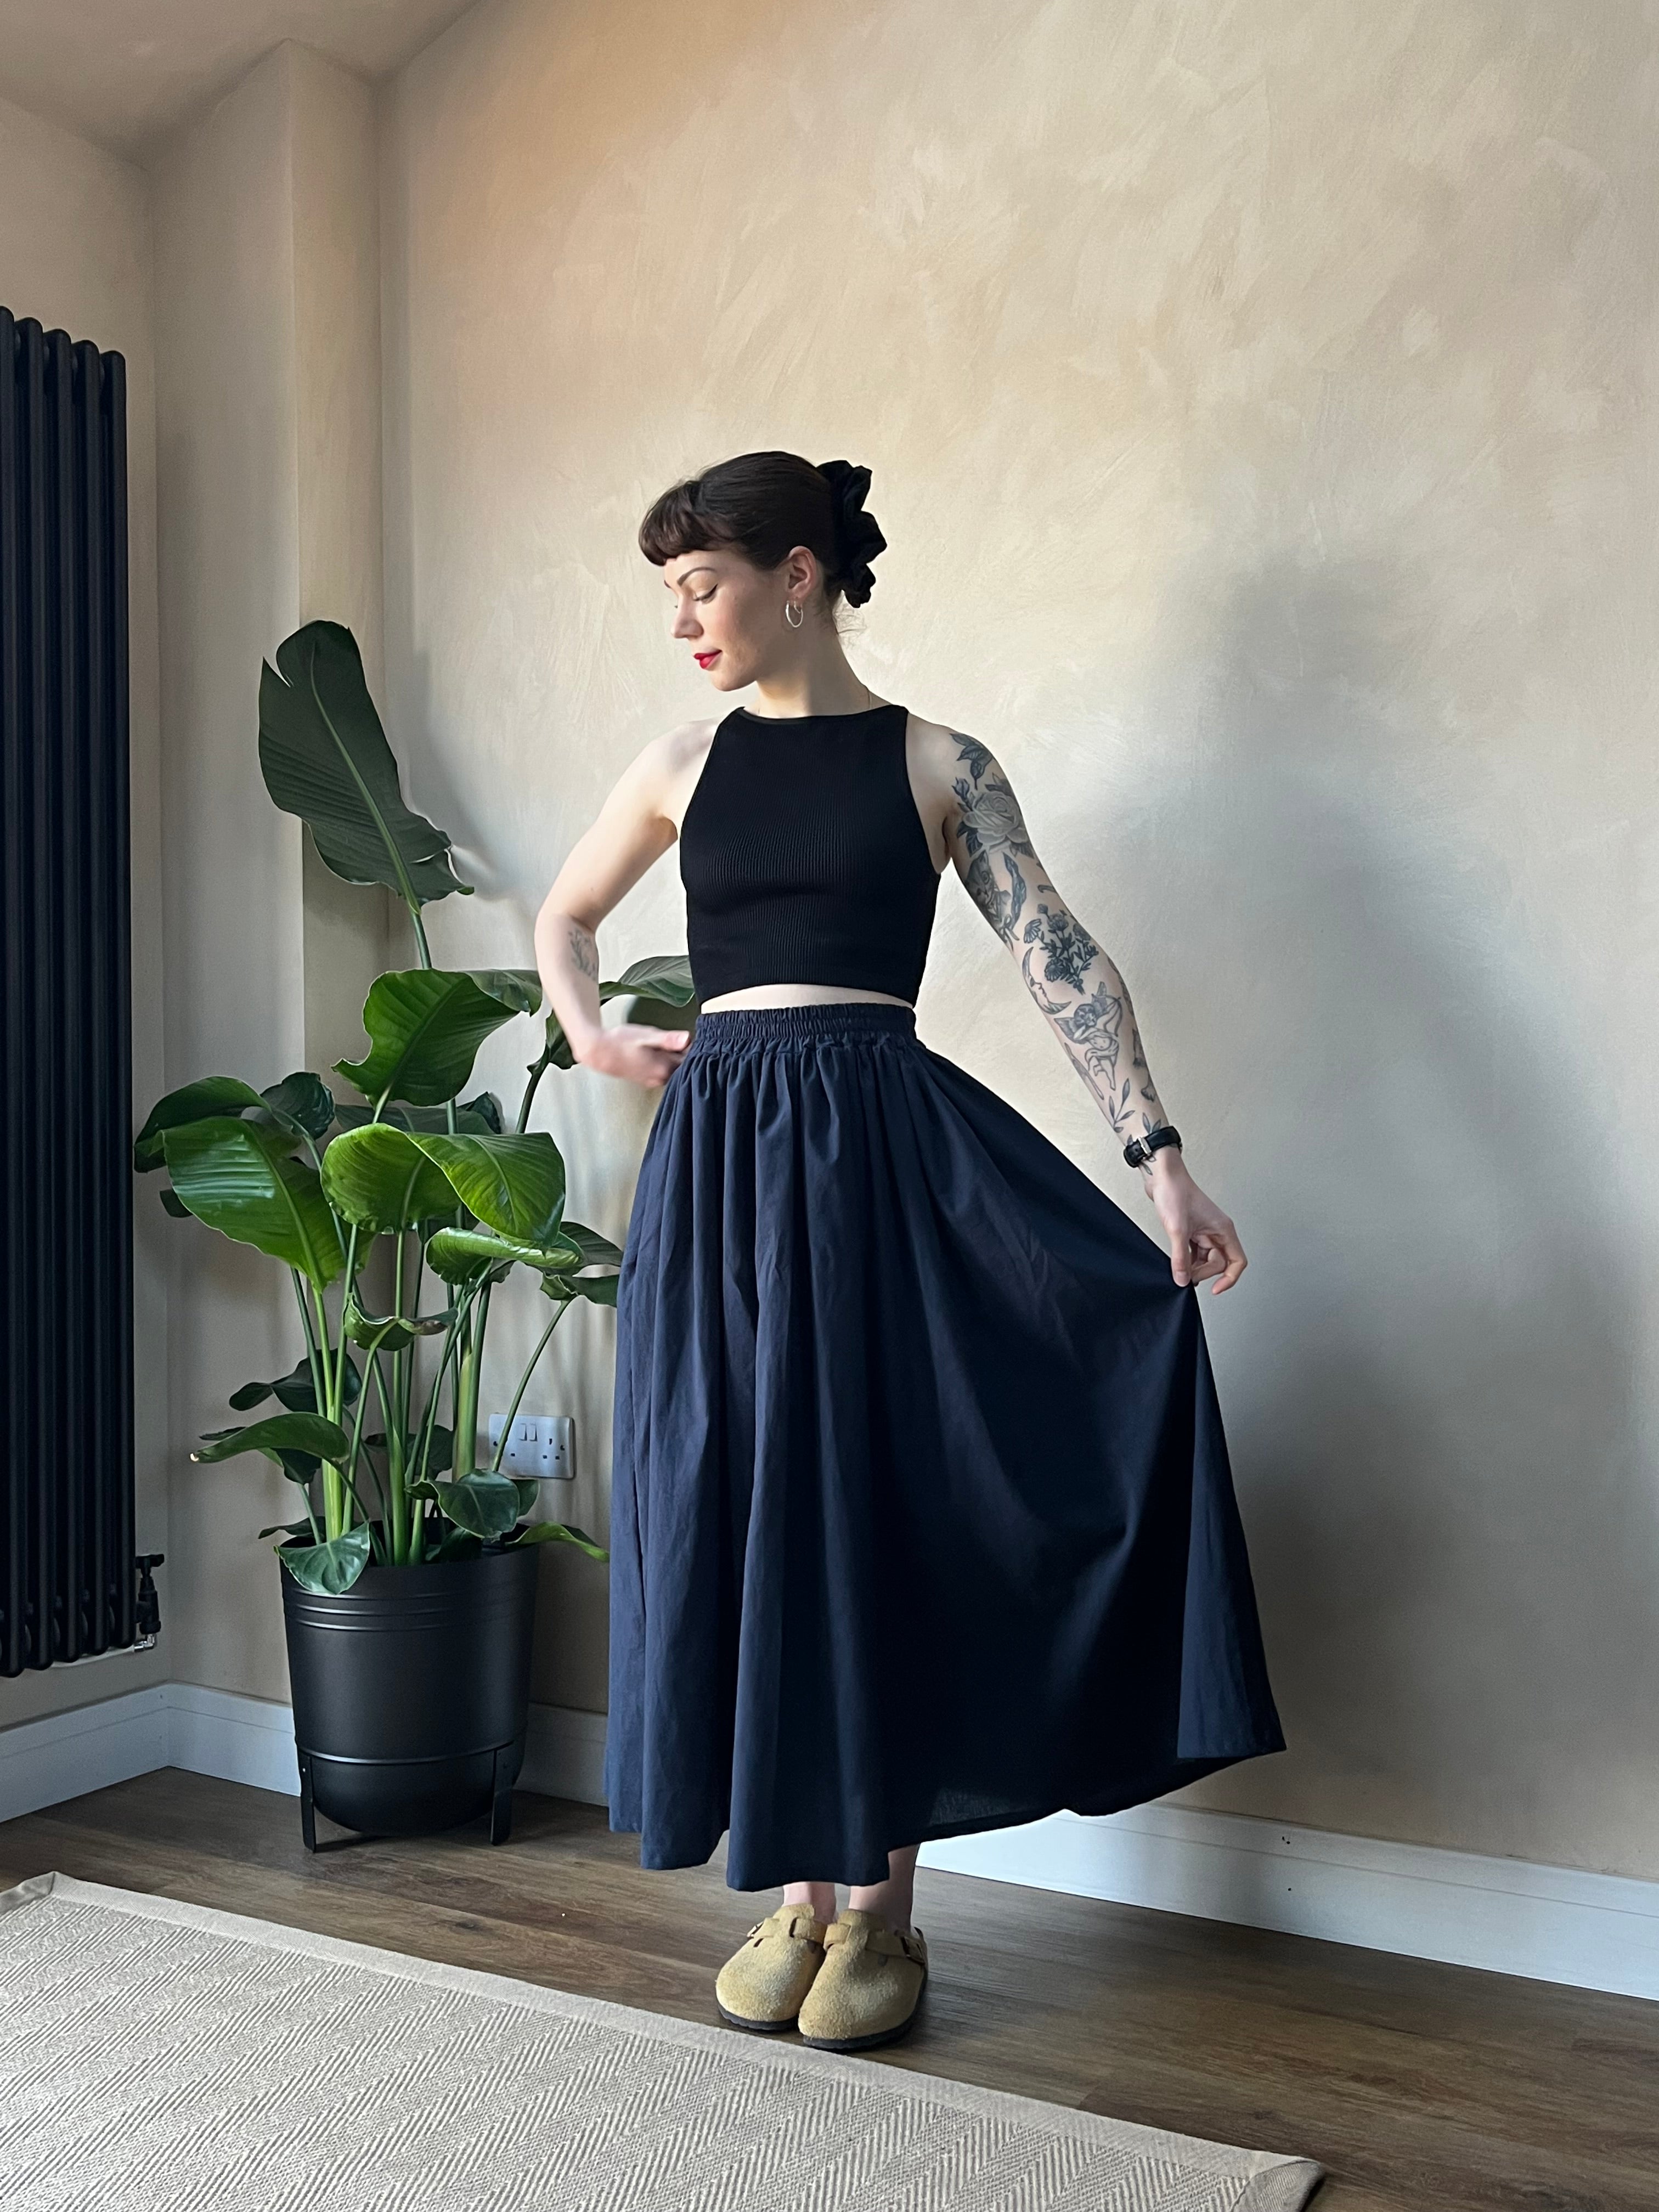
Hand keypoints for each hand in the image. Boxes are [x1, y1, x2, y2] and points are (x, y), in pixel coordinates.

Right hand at [579, 1021, 691, 1088]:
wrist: (598, 1052)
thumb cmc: (620, 1042)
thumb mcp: (646, 1035)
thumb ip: (668, 1039)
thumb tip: (687, 1038)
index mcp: (664, 1069)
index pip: (691, 1060)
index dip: (693, 1048)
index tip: (688, 1038)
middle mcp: (660, 1079)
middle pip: (684, 1067)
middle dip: (684, 1053)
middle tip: (677, 1039)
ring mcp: (653, 1081)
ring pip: (674, 1070)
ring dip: (674, 1058)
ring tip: (666, 1044)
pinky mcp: (647, 1080)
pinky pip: (664, 1072)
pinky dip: (665, 1062)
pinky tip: (657, 1052)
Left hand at [1144, 1154, 1245, 1292]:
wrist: (1161, 1176)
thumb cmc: (1175, 1192)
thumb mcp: (1177, 1230)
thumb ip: (1181, 1258)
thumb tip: (1183, 1280)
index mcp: (1223, 1229)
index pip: (1237, 1262)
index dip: (1229, 1279)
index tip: (1215, 1290)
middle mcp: (1217, 1232)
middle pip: (1218, 1264)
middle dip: (1202, 1271)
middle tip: (1184, 1272)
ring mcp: (1205, 1232)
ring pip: (1205, 1260)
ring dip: (1192, 1265)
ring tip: (1178, 1264)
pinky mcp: (1192, 1231)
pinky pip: (1194, 1253)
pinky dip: (1186, 1259)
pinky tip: (1176, 1259)